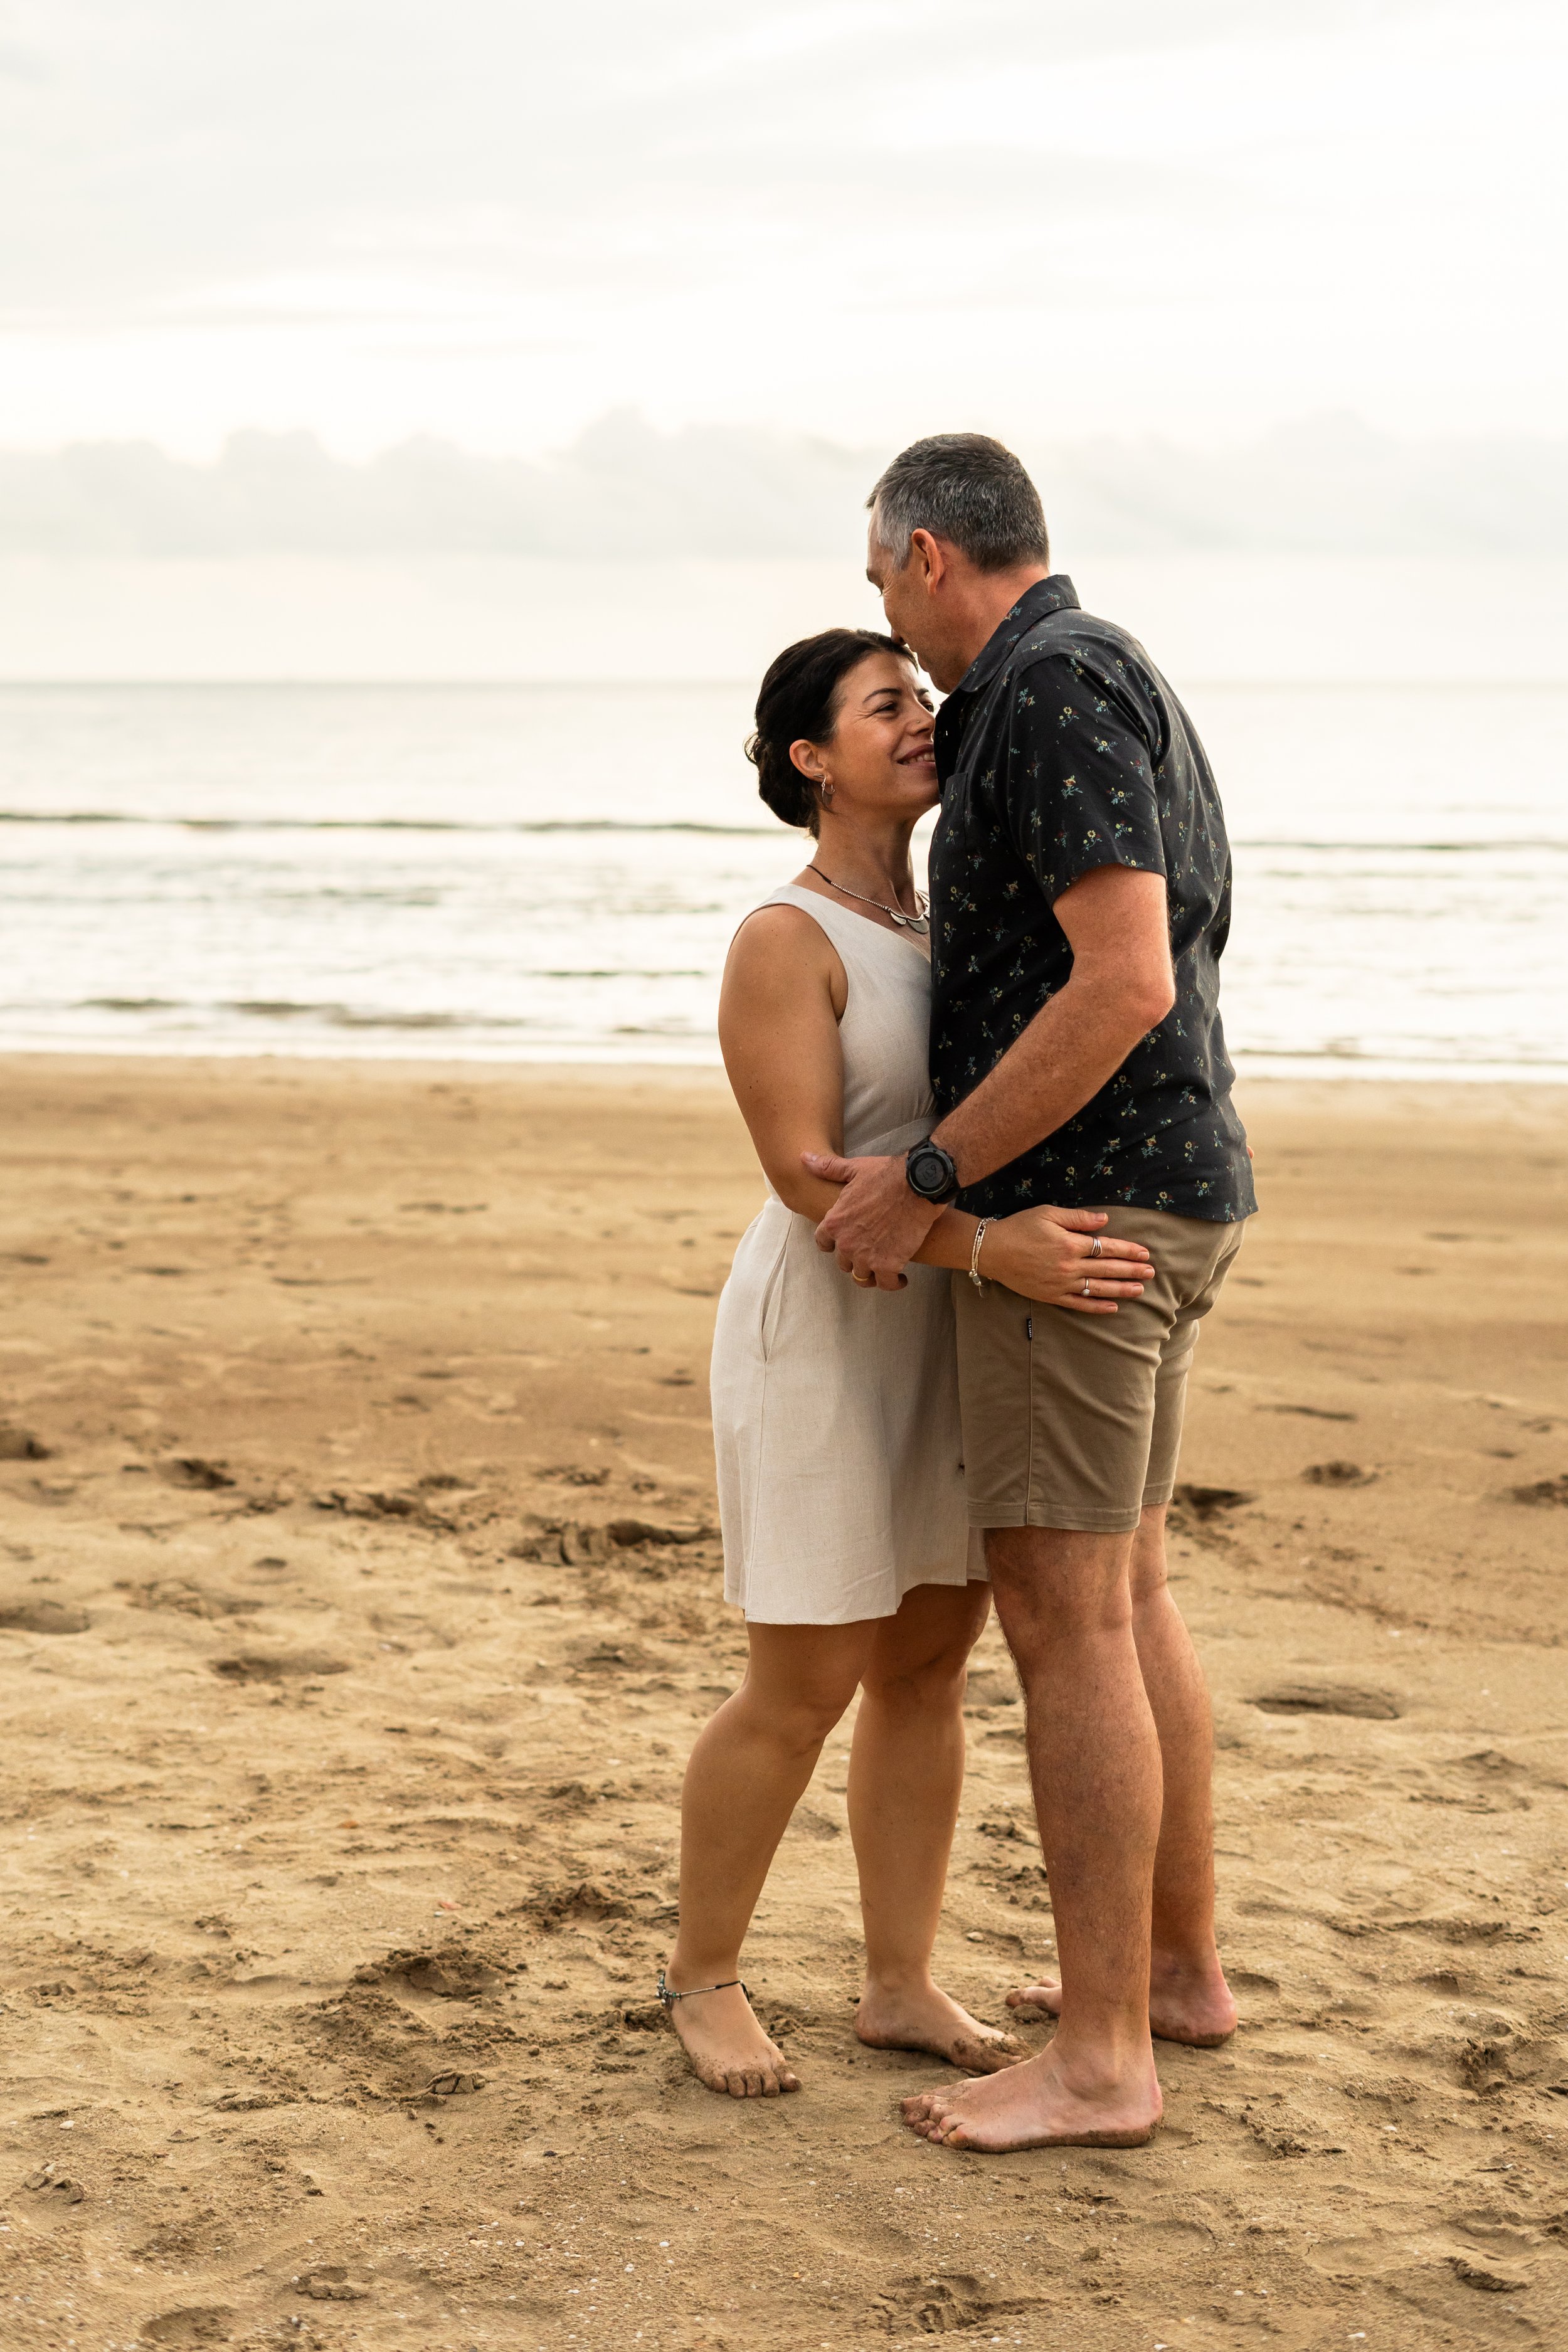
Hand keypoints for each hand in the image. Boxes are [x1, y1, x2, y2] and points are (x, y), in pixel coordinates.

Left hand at [801, 1150, 940, 1288]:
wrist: (918, 1185)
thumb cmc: (886, 1174)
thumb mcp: (854, 1168)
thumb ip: (827, 1169)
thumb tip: (803, 1158)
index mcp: (835, 1222)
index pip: (823, 1243)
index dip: (833, 1243)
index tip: (844, 1242)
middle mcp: (846, 1243)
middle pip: (843, 1262)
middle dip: (854, 1257)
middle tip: (869, 1251)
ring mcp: (866, 1256)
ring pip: (862, 1276)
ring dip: (872, 1272)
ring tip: (883, 1268)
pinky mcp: (889, 1265)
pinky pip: (886, 1284)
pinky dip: (894, 1282)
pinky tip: (901, 1277)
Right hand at [981, 1206, 1151, 1314]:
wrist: (991, 1250)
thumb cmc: (1019, 1227)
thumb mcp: (1048, 1214)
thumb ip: (1078, 1218)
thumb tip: (1105, 1220)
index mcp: (1070, 1244)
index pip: (1106, 1248)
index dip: (1127, 1250)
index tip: (1144, 1252)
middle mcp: (1069, 1266)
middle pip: (1107, 1269)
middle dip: (1131, 1270)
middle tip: (1151, 1272)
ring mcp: (1061, 1284)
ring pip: (1098, 1288)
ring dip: (1121, 1289)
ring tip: (1139, 1290)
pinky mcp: (1052, 1296)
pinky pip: (1079, 1303)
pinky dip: (1097, 1306)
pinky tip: (1113, 1307)